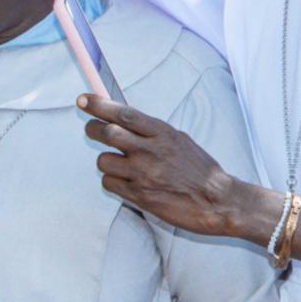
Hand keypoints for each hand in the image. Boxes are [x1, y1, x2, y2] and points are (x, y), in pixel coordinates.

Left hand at [81, 95, 256, 238]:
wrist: (218, 201)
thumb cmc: (198, 169)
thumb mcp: (179, 140)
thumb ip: (152, 131)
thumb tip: (122, 119)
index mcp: (163, 133)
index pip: (125, 114)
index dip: (99, 105)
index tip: (82, 99)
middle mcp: (151, 151)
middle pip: (107, 133)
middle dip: (93, 129)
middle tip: (92, 129)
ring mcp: (144, 174)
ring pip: (103, 161)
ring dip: (106, 161)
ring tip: (120, 164)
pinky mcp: (139, 196)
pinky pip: (109, 183)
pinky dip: (112, 181)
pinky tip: (125, 181)